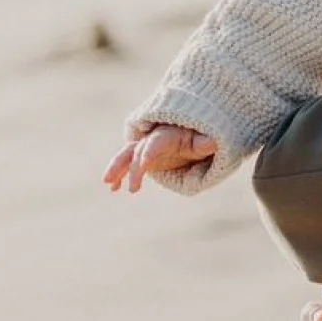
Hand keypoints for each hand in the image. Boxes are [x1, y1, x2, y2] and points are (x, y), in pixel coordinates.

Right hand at [101, 124, 216, 193]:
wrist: (197, 131)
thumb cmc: (203, 136)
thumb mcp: (208, 138)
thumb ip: (206, 142)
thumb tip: (212, 142)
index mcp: (169, 135)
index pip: (155, 143)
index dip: (148, 153)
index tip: (144, 165)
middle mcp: (154, 139)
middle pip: (136, 149)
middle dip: (127, 165)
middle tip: (124, 185)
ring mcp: (147, 147)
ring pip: (127, 155)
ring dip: (116, 169)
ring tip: (109, 185)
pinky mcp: (144, 157)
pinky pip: (128, 165)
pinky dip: (120, 175)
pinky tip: (114, 189)